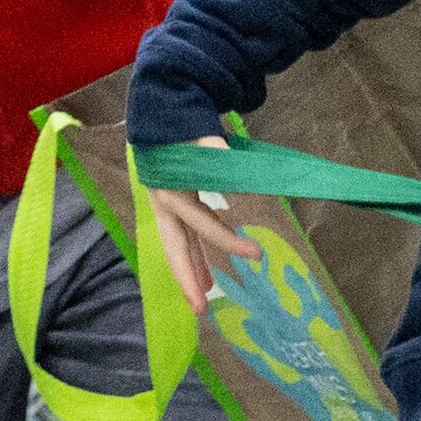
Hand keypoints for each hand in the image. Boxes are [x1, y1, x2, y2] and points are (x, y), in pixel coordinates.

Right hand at [148, 137, 243, 311]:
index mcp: (173, 191)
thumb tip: (252, 180)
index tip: (256, 254)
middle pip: (175, 247)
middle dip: (187, 278)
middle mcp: (165, 202)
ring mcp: (167, 203)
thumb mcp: (207, 142)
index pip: (203, 224)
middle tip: (201, 310)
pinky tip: (204, 275)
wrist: (165, 110)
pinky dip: (195, 253)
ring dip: (191, 270)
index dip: (227, 241)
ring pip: (178, 244)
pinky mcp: (174, 202)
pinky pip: (185, 234)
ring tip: (203, 298)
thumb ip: (225, 162)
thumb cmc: (187, 127)